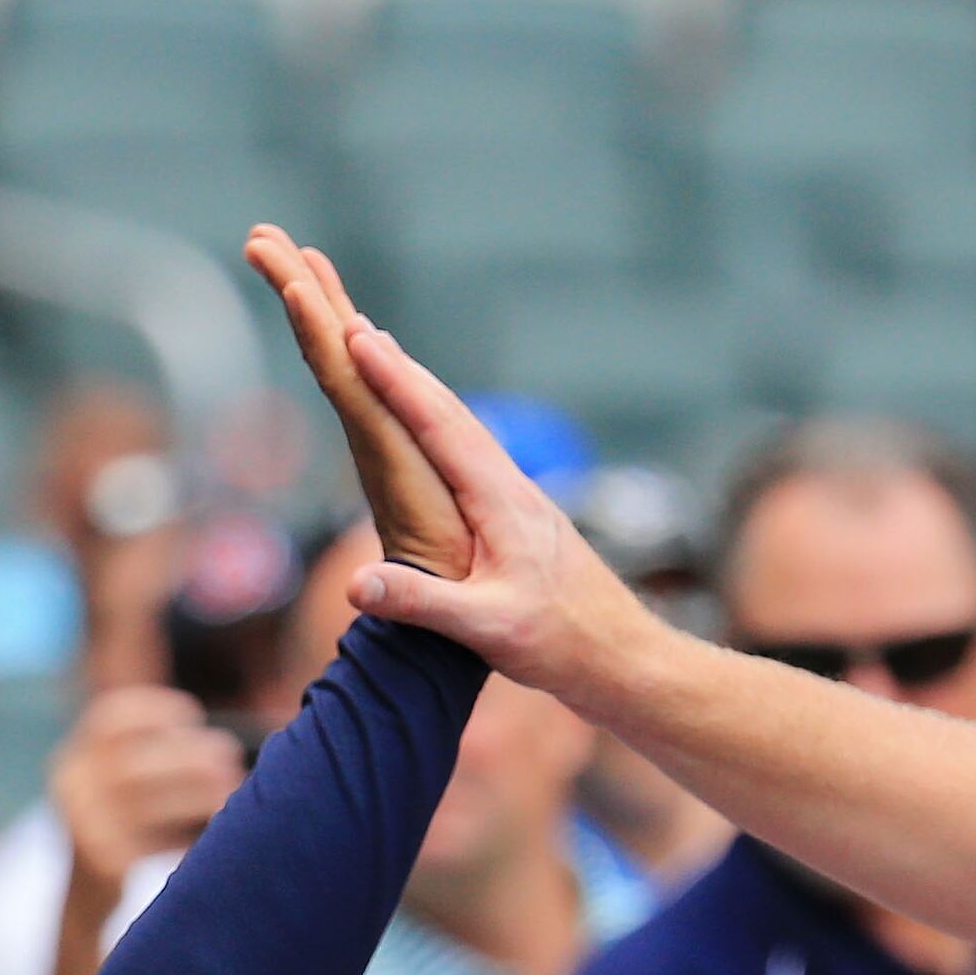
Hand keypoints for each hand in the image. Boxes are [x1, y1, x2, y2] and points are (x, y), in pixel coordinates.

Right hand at [51, 685, 244, 888]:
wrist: (89, 891)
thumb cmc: (125, 823)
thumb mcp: (122, 780)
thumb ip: (155, 754)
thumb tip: (222, 751)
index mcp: (76, 756)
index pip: (107, 719)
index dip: (152, 709)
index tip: (192, 715)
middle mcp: (71, 786)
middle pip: (130, 763)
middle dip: (185, 756)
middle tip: (228, 758)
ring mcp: (82, 826)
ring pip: (142, 803)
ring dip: (194, 794)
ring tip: (229, 792)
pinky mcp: (101, 863)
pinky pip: (152, 846)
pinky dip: (186, 837)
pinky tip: (211, 835)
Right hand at [242, 227, 660, 704]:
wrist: (622, 656)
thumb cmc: (561, 643)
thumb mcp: (487, 629)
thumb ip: (422, 603)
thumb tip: (353, 584)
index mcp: (500, 501)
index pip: (440, 427)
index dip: (397, 381)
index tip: (359, 334)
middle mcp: (511, 487)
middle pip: (447, 411)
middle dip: (399, 366)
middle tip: (353, 318)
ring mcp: (518, 498)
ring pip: (460, 427)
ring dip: (418, 387)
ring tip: (383, 352)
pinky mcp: (519, 516)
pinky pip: (468, 452)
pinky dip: (438, 422)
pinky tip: (430, 426)